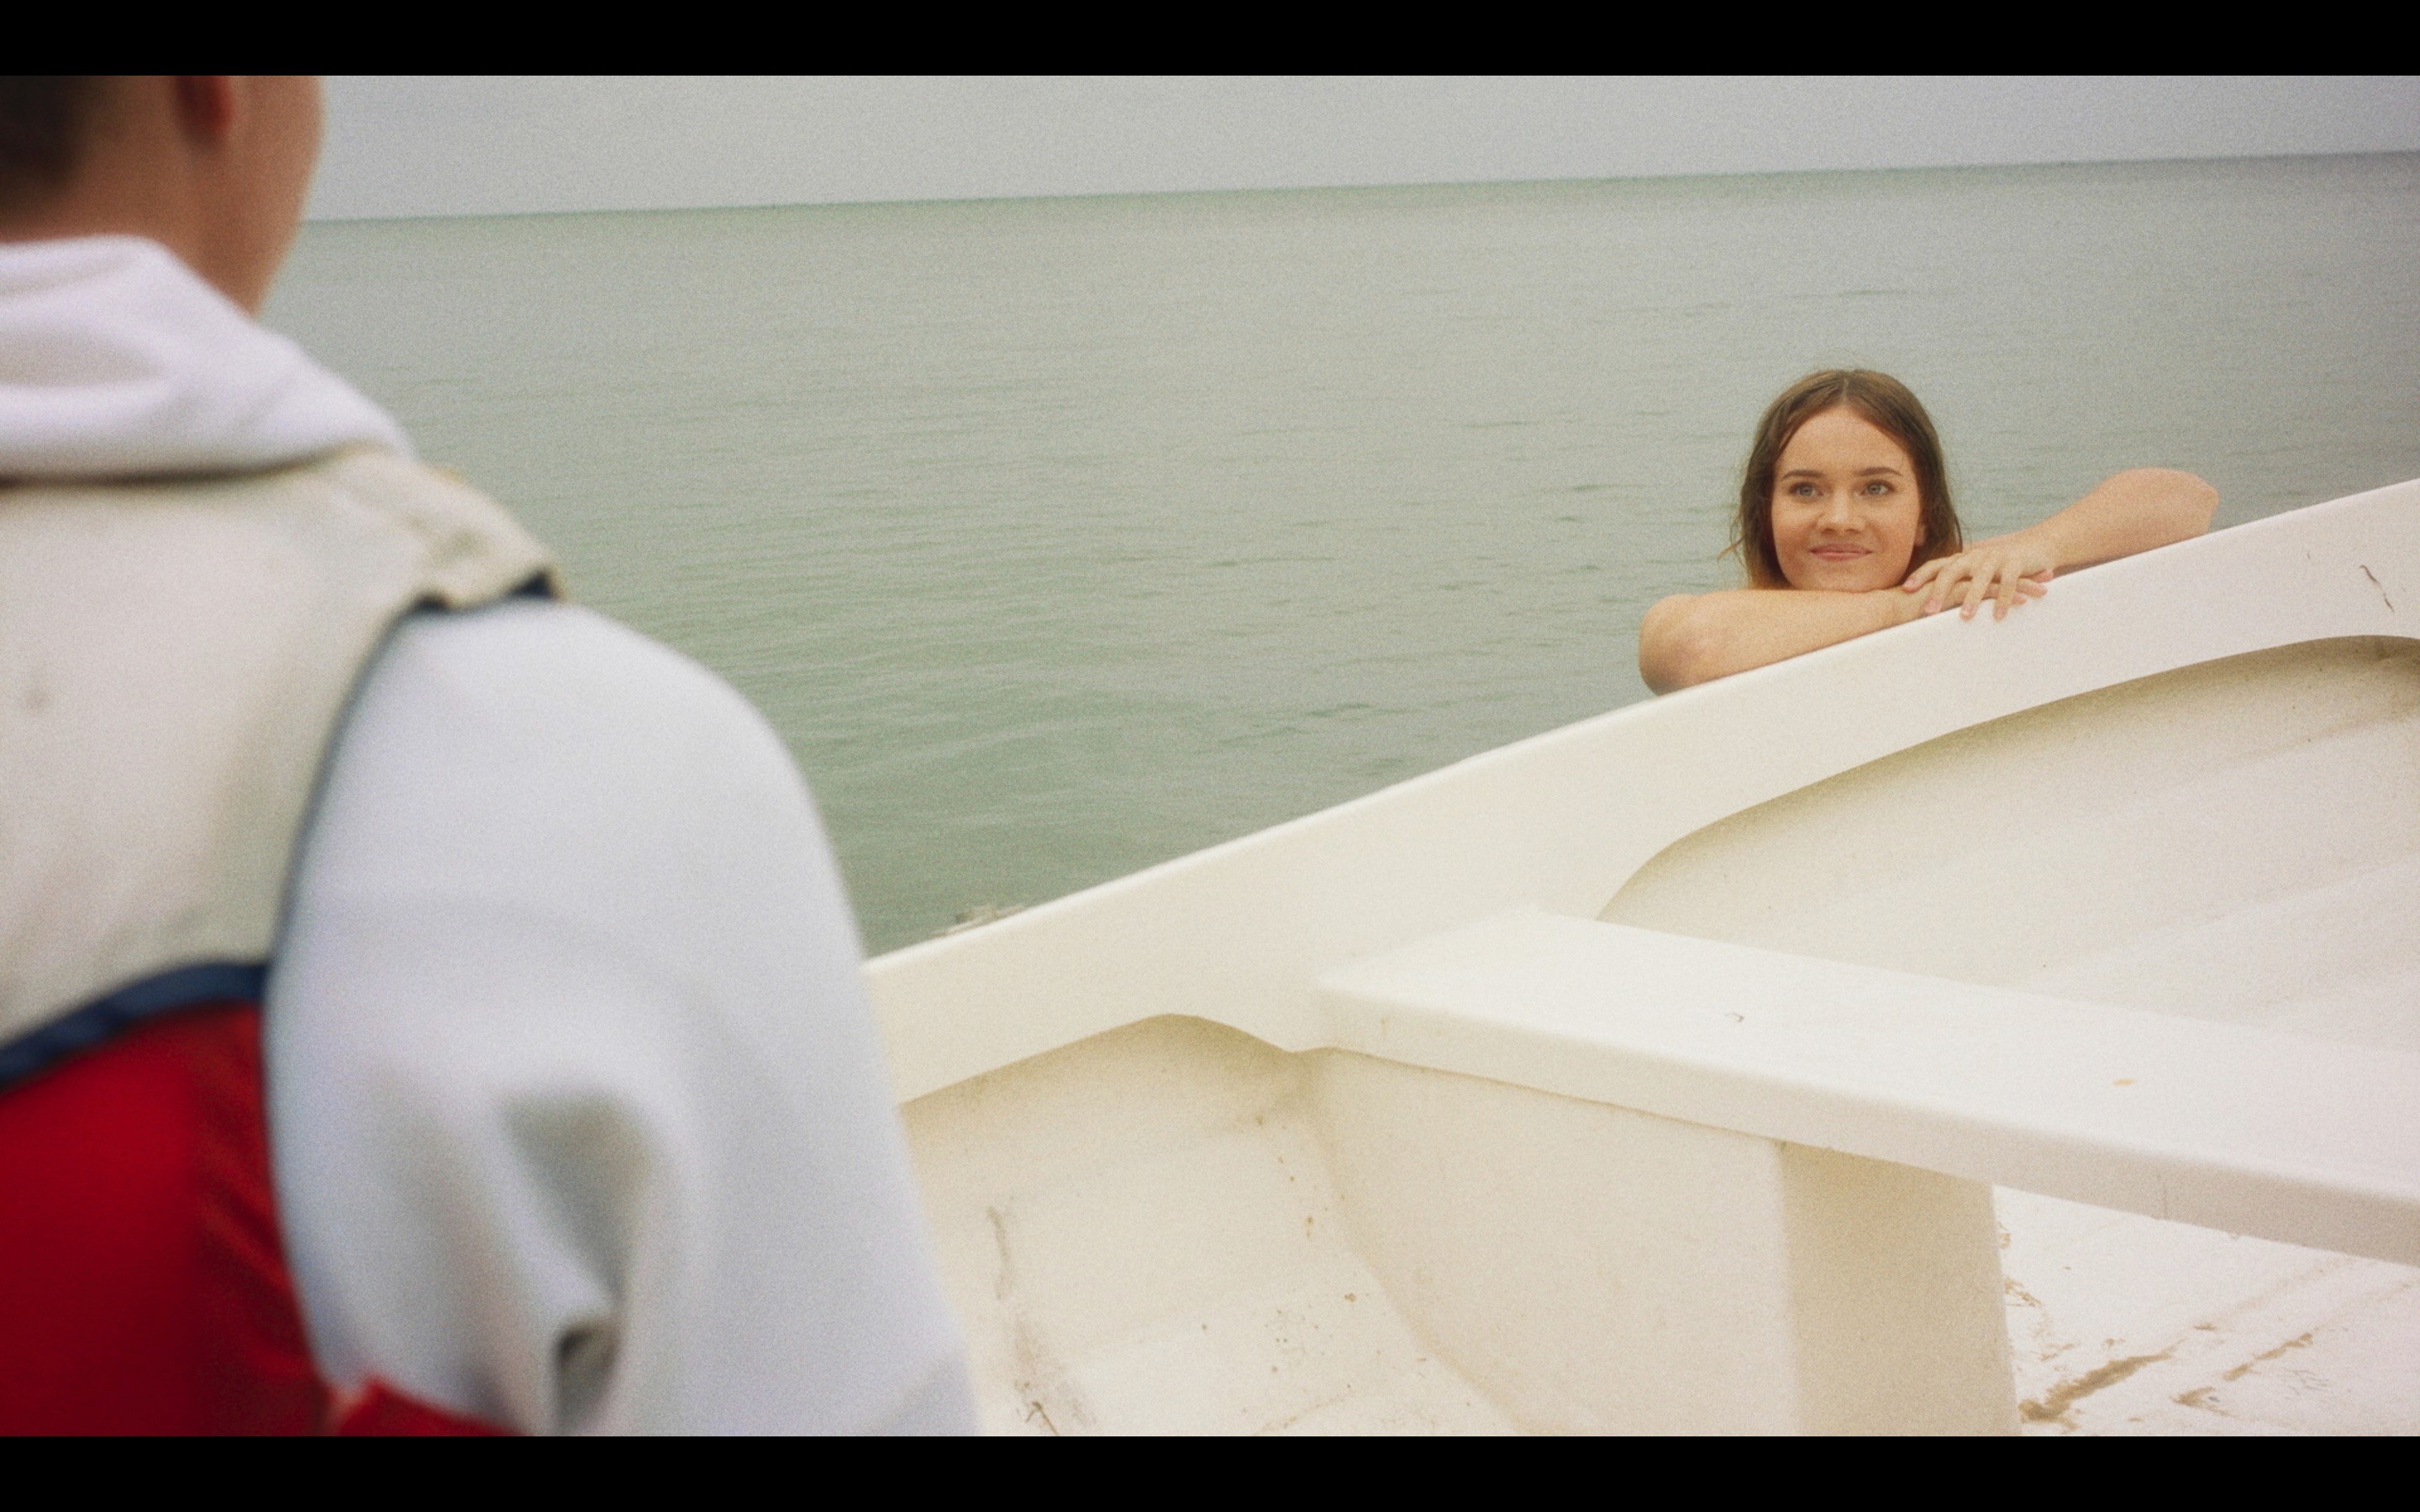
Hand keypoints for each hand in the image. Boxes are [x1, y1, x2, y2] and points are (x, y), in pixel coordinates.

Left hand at [1903, 534, 2056, 619]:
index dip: (1921, 575)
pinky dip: (2004, 600)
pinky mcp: (2016, 563)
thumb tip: (1932, 604)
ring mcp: (1995, 558)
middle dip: (1940, 591)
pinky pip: (2009, 582)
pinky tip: (1998, 616)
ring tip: (1965, 617)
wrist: (2037, 545)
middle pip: (1953, 571)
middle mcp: (1975, 556)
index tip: (1905, 589)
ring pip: (1981, 577)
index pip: (1937, 565)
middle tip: (1929, 611)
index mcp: (1963, 558)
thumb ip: (1958, 583)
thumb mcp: (1977, 571)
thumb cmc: (2000, 565)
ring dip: (1972, 598)